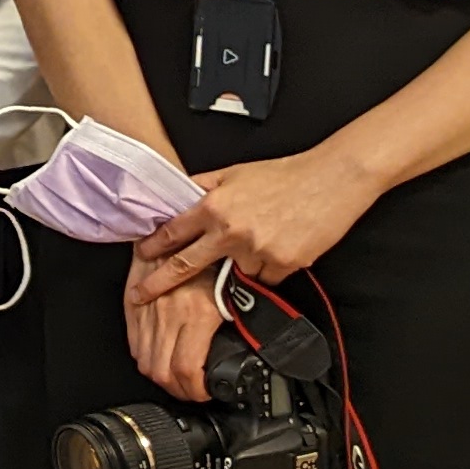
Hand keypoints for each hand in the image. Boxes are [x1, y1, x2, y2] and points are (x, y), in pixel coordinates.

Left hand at [124, 148, 383, 399]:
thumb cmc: (283, 175)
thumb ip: (204, 188)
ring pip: (234, 275)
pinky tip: (279, 247)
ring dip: (238, 267)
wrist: (331, 180)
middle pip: (186, 266)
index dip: (152, 247)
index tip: (138, 258)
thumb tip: (177, 196)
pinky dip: (267, 270)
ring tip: (259, 243)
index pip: (172, 233)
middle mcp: (230, 231)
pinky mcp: (283, 265)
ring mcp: (256, 251)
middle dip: (158, 284)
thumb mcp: (234, 173)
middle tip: (139, 296)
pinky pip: (265, 279)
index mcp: (215, 206)